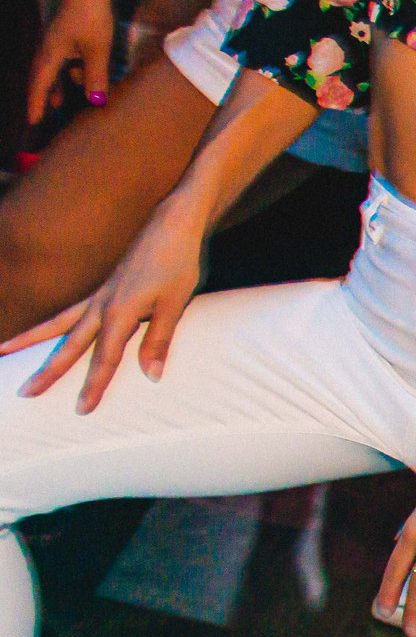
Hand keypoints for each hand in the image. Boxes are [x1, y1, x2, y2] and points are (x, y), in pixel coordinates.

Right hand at [1, 206, 204, 409]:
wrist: (170, 226)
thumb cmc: (177, 263)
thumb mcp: (174, 304)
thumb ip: (159, 340)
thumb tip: (150, 377)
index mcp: (119, 312)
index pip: (104, 358)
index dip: (93, 385)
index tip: (81, 410)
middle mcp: (101, 305)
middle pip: (69, 345)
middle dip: (48, 371)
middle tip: (25, 393)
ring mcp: (98, 297)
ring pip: (57, 324)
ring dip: (31, 340)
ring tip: (2, 351)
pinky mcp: (101, 290)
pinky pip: (68, 312)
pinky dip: (52, 325)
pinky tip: (44, 334)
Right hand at [27, 0, 113, 122]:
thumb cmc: (92, 18)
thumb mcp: (97, 50)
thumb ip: (96, 76)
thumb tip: (95, 101)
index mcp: (50, 53)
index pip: (39, 83)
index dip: (36, 102)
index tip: (32, 120)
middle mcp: (49, 48)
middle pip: (42, 77)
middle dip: (42, 95)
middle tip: (40, 114)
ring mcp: (57, 40)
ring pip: (54, 69)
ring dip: (57, 84)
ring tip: (58, 102)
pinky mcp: (67, 35)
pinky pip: (64, 60)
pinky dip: (69, 72)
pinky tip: (78, 77)